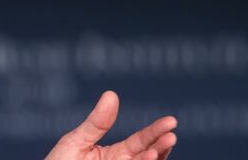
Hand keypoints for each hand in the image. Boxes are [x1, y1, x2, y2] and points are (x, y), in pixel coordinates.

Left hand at [45, 91, 176, 159]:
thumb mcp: (76, 141)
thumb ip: (96, 123)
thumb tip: (111, 94)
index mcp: (117, 154)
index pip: (141, 141)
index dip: (156, 131)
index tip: (171, 122)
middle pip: (150, 156)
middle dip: (162, 146)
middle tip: (170, 135)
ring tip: (156, 150)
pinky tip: (145, 159)